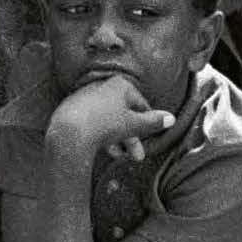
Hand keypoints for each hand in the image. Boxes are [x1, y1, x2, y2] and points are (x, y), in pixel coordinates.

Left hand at [46, 74, 174, 163]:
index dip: (147, 123)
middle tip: (136, 157)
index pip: (141, 104)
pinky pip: (91, 120)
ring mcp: (85, 97)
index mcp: (120, 85)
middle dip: (131, 137)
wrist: (68, 133)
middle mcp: (103, 86)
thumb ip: (153, 122)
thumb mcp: (133, 125)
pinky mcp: (70, 108)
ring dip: (116, 138)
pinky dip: (99, 133)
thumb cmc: (105, 125)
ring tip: (117, 155)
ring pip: (107, 118)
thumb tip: (172, 118)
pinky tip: (101, 148)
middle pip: (123, 113)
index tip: (149, 138)